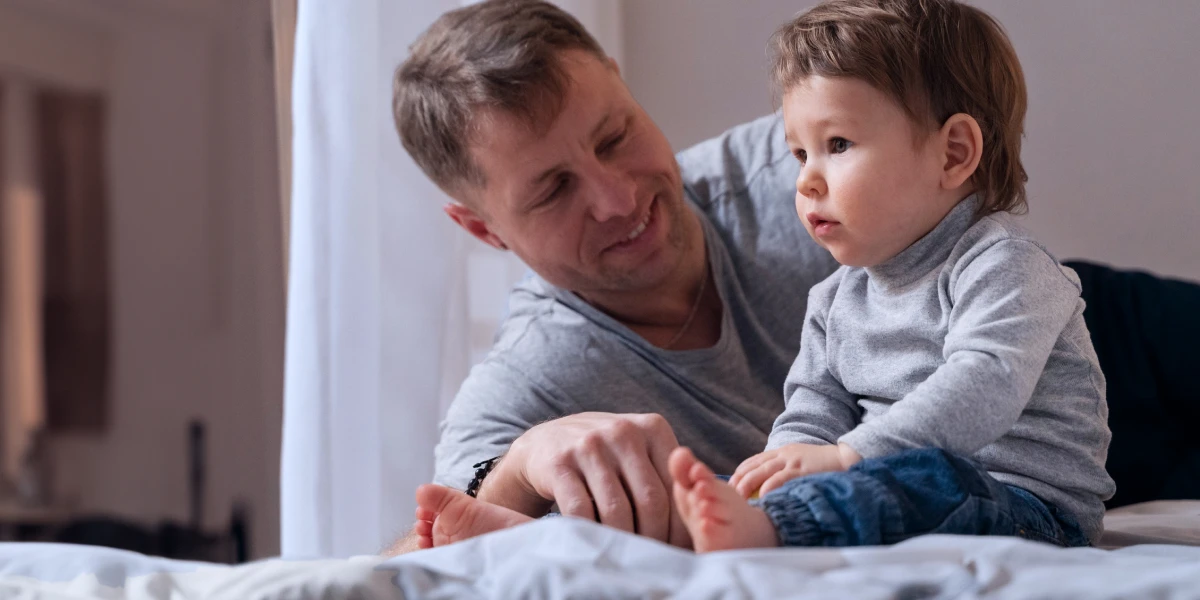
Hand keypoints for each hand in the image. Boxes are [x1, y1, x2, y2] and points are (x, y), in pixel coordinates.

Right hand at [480, 412, 689, 546]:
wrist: (547, 441)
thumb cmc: (605, 455)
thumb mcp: (639, 451)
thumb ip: (668, 474)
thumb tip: (698, 523)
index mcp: (652, 427)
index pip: (675, 487)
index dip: (680, 526)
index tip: (679, 551)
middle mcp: (623, 431)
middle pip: (650, 501)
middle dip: (655, 538)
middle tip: (654, 562)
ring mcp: (589, 445)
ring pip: (617, 509)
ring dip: (624, 541)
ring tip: (627, 557)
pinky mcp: (560, 462)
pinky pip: (581, 510)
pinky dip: (591, 533)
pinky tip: (596, 543)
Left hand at [729, 443, 861, 497]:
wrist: (845, 458)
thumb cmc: (822, 465)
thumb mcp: (799, 462)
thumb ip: (784, 470)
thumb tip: (767, 487)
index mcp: (781, 452)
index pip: (753, 460)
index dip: (739, 472)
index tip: (730, 485)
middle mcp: (783, 454)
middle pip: (752, 466)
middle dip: (738, 480)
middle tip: (727, 494)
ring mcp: (791, 461)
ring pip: (761, 472)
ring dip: (746, 485)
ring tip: (738, 498)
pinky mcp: (801, 470)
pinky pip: (779, 479)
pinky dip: (768, 488)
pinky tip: (761, 497)